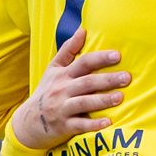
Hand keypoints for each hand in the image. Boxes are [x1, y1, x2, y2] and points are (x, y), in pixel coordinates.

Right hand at [10, 27, 129, 148]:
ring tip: (120, 97)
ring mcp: (62, 108)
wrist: (27, 122)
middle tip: (127, 77)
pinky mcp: (63, 126)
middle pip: (87, 82)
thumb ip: (68, 50)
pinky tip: (108, 123)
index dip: (100, 58)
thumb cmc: (46, 92)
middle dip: (107, 80)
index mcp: (63, 75)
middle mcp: (62, 90)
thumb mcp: (53, 70)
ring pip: (84, 103)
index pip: (83, 63)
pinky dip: (94, 125)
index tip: (117, 55)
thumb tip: (83, 29)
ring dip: (103, 100)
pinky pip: (80, 125)